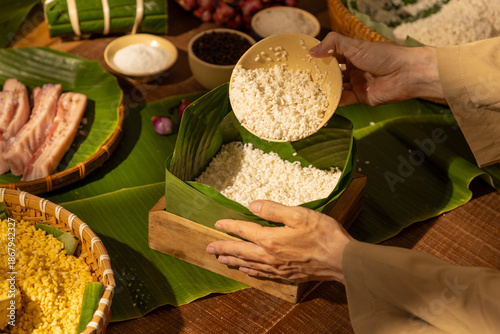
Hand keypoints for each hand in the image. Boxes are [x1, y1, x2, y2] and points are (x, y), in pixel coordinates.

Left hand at [206, 200, 352, 283]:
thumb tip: (251, 205)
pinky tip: (246, 271)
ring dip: (233, 261)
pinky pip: (261, 274)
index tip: (217, 224)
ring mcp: (277, 268)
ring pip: (249, 264)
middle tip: (208, 248)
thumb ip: (273, 210)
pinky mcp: (286, 275)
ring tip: (221, 260)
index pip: (244, 231)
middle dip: (223, 248)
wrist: (341, 260)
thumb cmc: (323, 234)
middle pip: (240, 251)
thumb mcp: (298, 214)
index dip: (229, 226)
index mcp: (271, 239)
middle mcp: (270, 256)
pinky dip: (250, 272)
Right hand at [309, 32, 443, 105]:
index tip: (304, 62)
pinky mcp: (361, 98)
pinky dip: (334, 101)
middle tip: (303, 80)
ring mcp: (357, 84)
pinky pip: (344, 100)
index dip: (320, 58)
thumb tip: (312, 51)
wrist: (406, 73)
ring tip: (309, 92)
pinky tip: (323, 101)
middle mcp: (354, 69)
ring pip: (337, 88)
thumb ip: (333, 45)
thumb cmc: (383, 56)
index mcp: (353, 54)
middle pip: (333, 74)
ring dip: (325, 90)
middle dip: (320, 77)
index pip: (332, 56)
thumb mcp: (355, 46)